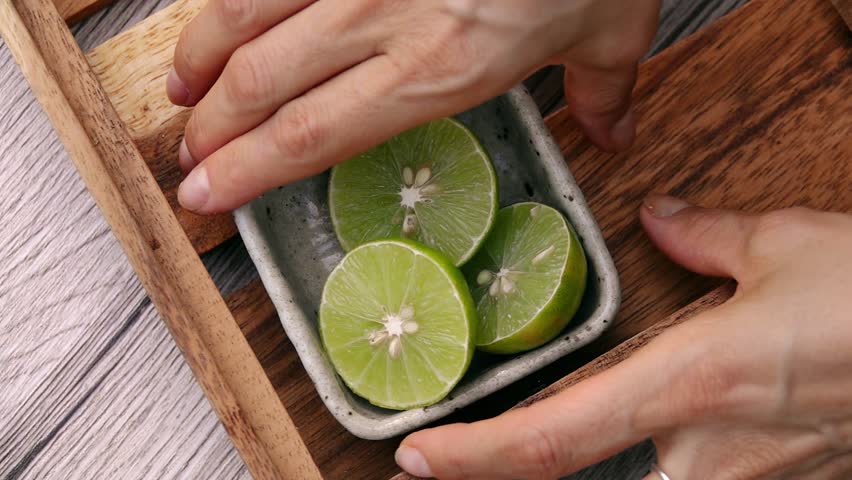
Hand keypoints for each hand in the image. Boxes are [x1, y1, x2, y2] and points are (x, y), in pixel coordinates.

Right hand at [168, 0, 659, 213]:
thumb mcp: (614, 29)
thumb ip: (601, 92)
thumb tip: (613, 134)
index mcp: (440, 67)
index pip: (315, 134)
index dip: (249, 169)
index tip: (209, 193)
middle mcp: (384, 18)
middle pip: (264, 84)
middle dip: (214, 127)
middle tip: (192, 157)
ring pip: (248, 15)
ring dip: (204, 58)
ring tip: (183, 93)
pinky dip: (231, 1)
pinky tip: (217, 21)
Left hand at [395, 194, 851, 479]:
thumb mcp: (789, 246)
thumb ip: (707, 235)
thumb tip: (661, 218)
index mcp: (692, 384)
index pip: (554, 441)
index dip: (478, 459)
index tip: (418, 461)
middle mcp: (710, 451)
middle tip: (449, 467)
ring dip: (581, 475)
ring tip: (515, 460)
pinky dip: (643, 470)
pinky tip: (636, 451)